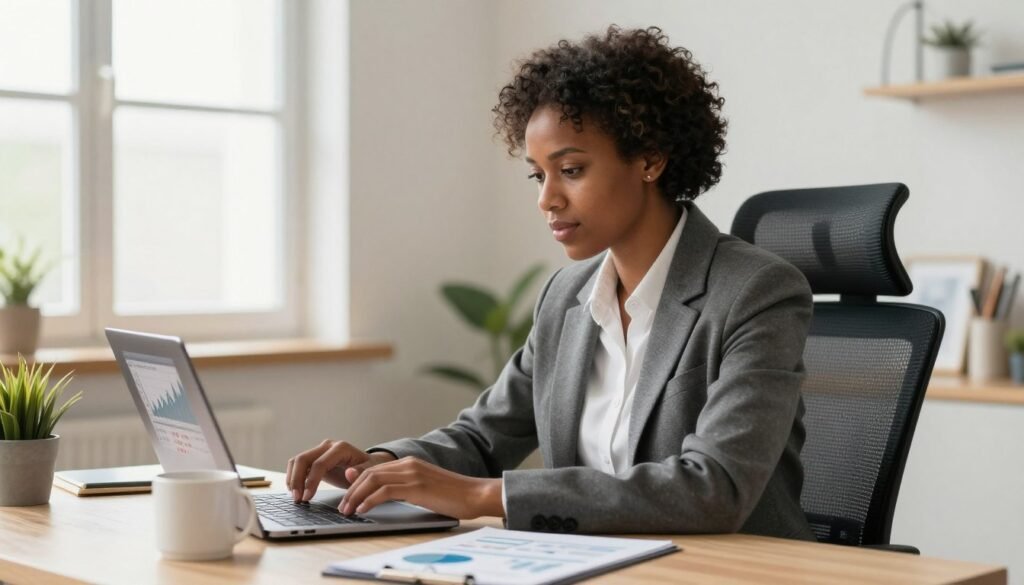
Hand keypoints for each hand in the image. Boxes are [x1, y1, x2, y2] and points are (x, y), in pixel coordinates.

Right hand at [285, 440, 395, 501]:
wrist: (366, 464)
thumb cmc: (368, 468)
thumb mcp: (370, 472)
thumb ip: (361, 473)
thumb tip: (349, 473)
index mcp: (341, 448)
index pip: (320, 463)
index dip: (311, 481)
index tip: (307, 497)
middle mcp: (327, 446)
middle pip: (303, 459)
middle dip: (297, 480)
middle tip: (297, 499)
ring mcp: (319, 450)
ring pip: (297, 461)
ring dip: (292, 479)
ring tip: (295, 497)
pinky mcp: (314, 458)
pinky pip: (298, 465)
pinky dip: (293, 477)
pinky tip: (296, 491)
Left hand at [340, 456, 503, 519]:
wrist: (475, 494)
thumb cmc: (453, 495)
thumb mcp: (424, 488)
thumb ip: (404, 487)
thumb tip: (381, 494)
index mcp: (409, 463)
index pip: (373, 470)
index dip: (356, 483)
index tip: (347, 497)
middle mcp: (408, 464)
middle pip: (369, 473)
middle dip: (351, 490)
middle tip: (342, 506)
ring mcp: (412, 474)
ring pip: (373, 480)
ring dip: (356, 496)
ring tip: (348, 510)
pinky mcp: (416, 487)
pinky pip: (385, 492)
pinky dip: (370, 501)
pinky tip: (363, 510)